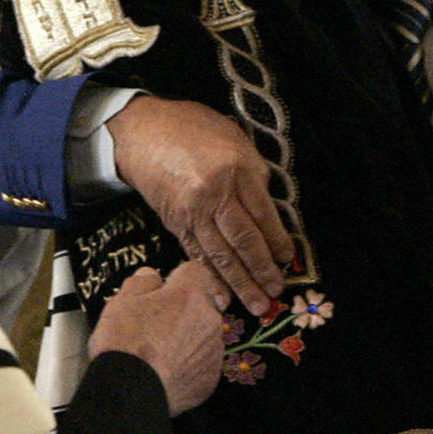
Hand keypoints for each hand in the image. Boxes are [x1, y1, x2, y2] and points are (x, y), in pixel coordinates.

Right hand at [88, 263, 229, 414]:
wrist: (129, 392)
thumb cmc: (124, 344)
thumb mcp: (121, 301)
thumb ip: (141, 282)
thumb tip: (152, 276)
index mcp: (189, 295)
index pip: (195, 271)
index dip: (178, 277)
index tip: (166, 287)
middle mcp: (209, 320)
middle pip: (201, 305)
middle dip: (183, 310)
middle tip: (156, 323)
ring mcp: (213, 352)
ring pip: (203, 335)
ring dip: (188, 338)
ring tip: (159, 352)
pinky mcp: (210, 379)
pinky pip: (202, 364)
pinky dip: (188, 365)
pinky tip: (166, 370)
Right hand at [108, 97, 293, 314]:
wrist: (144, 130)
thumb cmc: (191, 129)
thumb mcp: (233, 138)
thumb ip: (254, 172)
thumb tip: (269, 207)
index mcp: (236, 169)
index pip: (263, 213)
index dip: (277, 240)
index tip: (288, 259)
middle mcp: (215, 193)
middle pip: (244, 240)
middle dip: (262, 270)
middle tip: (276, 292)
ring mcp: (193, 211)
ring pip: (221, 254)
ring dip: (241, 283)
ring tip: (256, 304)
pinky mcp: (175, 223)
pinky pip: (196, 255)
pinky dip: (210, 278)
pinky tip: (222, 297)